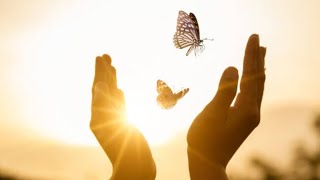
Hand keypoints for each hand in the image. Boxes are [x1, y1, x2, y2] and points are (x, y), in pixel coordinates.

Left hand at [90, 54, 155, 179]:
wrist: (136, 167)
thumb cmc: (125, 149)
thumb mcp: (113, 125)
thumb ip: (105, 104)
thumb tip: (97, 84)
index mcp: (97, 115)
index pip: (97, 88)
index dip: (99, 72)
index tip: (100, 56)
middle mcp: (103, 115)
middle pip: (102, 89)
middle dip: (104, 72)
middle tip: (105, 55)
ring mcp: (113, 119)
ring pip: (111, 96)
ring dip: (111, 81)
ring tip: (112, 67)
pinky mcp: (123, 124)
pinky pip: (119, 106)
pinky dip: (118, 96)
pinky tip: (119, 89)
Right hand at [187, 34, 265, 178]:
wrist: (207, 162)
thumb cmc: (206, 138)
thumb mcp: (213, 113)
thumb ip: (224, 90)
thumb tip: (233, 67)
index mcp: (247, 108)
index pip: (251, 75)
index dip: (251, 55)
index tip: (253, 37)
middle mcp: (252, 111)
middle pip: (258, 79)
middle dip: (257, 59)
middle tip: (258, 41)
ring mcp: (249, 116)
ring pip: (256, 87)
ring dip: (258, 69)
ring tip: (260, 55)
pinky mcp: (243, 119)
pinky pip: (251, 95)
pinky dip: (252, 82)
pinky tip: (250, 80)